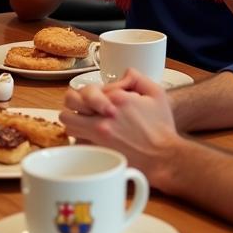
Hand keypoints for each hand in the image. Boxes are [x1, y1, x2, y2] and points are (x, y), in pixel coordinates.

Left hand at [60, 70, 179, 187]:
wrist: (164, 157)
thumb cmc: (161, 128)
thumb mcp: (156, 93)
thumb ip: (136, 77)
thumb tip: (122, 74)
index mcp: (117, 99)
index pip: (91, 88)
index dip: (96, 92)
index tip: (107, 100)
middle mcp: (104, 116)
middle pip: (70, 101)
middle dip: (75, 101)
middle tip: (85, 107)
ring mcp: (99, 135)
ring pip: (69, 122)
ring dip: (74, 119)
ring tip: (85, 121)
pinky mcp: (98, 152)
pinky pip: (77, 141)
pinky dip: (81, 138)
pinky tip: (91, 138)